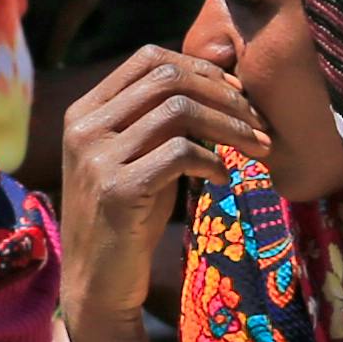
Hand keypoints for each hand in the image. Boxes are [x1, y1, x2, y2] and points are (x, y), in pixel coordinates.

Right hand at [56, 44, 264, 326]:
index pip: (147, 58)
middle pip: (167, 79)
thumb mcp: (135, 158)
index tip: (235, 92)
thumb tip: (222, 76)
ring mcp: (97, 158)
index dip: (199, 66)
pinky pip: (181, 154)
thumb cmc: (126, 218)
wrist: (97, 283)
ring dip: (230, 126)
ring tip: (256, 147)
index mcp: (85, 112)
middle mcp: (85, 128)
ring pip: (178, 110)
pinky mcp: (117, 190)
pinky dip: (213, 162)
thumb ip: (159, 120)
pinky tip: (224, 180)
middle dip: (223, 94)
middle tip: (257, 121)